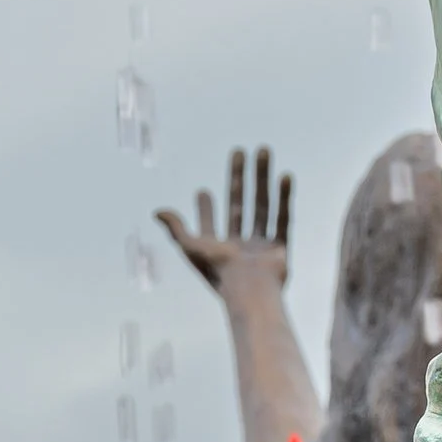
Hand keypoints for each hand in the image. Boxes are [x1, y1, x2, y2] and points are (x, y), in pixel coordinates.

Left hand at [157, 146, 292, 300]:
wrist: (252, 289)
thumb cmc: (219, 271)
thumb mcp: (192, 248)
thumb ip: (176, 229)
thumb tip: (156, 210)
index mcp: (217, 251)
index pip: (210, 226)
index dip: (204, 210)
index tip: (202, 191)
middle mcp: (239, 248)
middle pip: (239, 205)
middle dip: (239, 178)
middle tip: (239, 152)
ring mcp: (261, 248)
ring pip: (262, 205)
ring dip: (262, 178)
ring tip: (264, 151)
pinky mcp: (280, 248)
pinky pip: (283, 218)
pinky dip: (283, 197)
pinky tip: (284, 176)